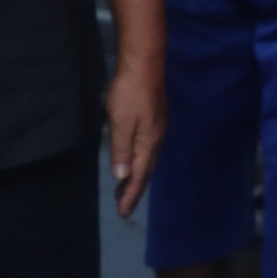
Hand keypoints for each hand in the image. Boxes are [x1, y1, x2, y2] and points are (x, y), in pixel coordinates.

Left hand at [104, 63, 163, 218]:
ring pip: (146, 159)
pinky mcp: (153, 120)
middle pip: (146, 170)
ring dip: (135, 176)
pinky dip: (138, 162)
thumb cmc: (130, 93)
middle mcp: (156, 138)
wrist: (144, 65)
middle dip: (134, 189)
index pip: (139, 175)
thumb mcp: (120, 123)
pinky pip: (146, 149)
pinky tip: (131, 160)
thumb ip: (121, 150)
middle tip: (122, 206)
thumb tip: (123, 175)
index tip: (123, 212)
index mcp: (148, 142)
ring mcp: (156, 129)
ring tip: (123, 188)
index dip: (130, 194)